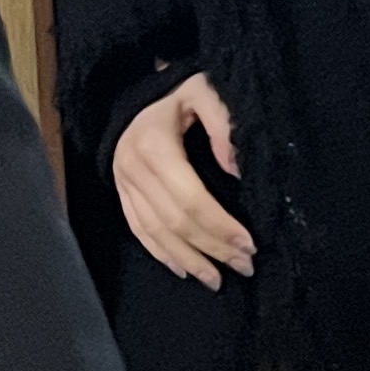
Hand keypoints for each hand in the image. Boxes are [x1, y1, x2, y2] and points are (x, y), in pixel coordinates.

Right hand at [113, 72, 255, 289]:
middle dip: (212, 248)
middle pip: (176, 221)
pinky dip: (161, 254)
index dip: (220, 226)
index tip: (249, 243)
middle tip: (244, 266)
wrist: (137, 94)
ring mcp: (123, 184)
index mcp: (155, 146)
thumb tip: (234, 168)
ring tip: (218, 280)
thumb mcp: (203, 91)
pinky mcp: (120, 194)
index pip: (191, 198)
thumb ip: (222, 121)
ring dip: (189, 260)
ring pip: (156, 233)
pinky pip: (139, 231)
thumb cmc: (178, 94)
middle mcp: (133, 169)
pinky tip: (184, 270)